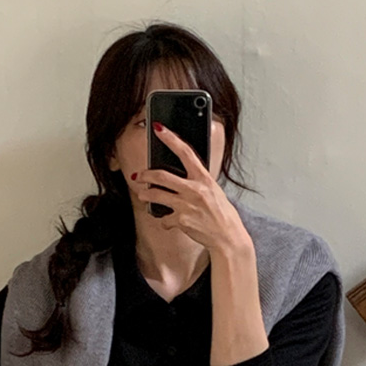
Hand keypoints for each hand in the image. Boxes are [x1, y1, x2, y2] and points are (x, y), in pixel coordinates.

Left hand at [134, 123, 248, 255]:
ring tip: (142, 195)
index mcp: (204, 178)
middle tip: (138, 175)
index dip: (170, 139)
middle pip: (162, 176)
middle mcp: (194, 189)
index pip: (185, 152)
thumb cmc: (222, 215)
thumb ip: (199, 182)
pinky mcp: (182, 220)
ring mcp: (186, 205)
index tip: (159, 129)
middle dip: (145, 175)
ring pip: (156, 195)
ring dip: (145, 195)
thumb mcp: (214, 191)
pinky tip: (167, 221)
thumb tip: (186, 176)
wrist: (227, 237)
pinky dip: (164, 221)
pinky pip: (165, 219)